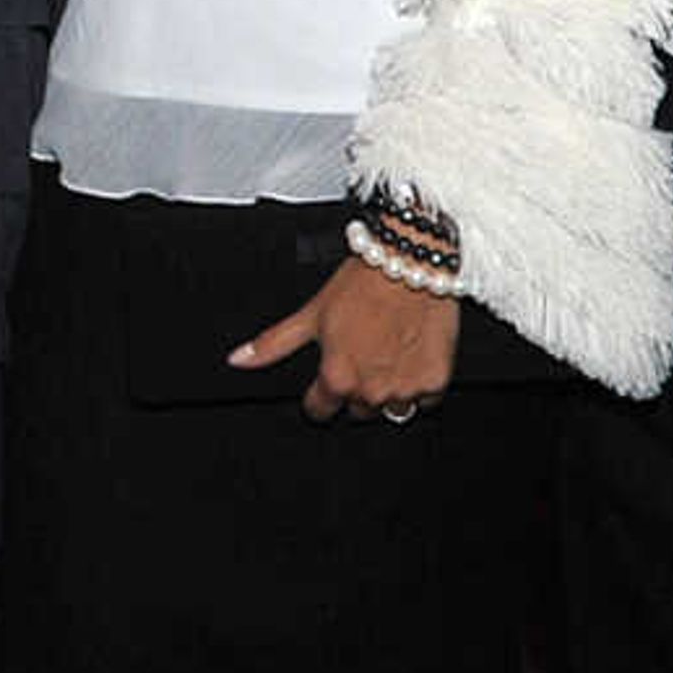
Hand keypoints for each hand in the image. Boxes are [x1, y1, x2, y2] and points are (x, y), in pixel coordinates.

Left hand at [231, 256, 460, 425]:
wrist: (412, 263)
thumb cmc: (363, 283)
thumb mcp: (311, 313)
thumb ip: (273, 344)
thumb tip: (238, 360)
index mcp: (337, 379)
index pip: (320, 409)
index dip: (320, 393)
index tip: (330, 374)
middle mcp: (371, 391)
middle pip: (356, 409)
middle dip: (356, 388)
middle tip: (362, 354)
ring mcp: (405, 389)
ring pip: (390, 408)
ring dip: (387, 388)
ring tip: (387, 351)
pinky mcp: (435, 382)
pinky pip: (424, 398)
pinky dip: (419, 383)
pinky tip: (412, 354)